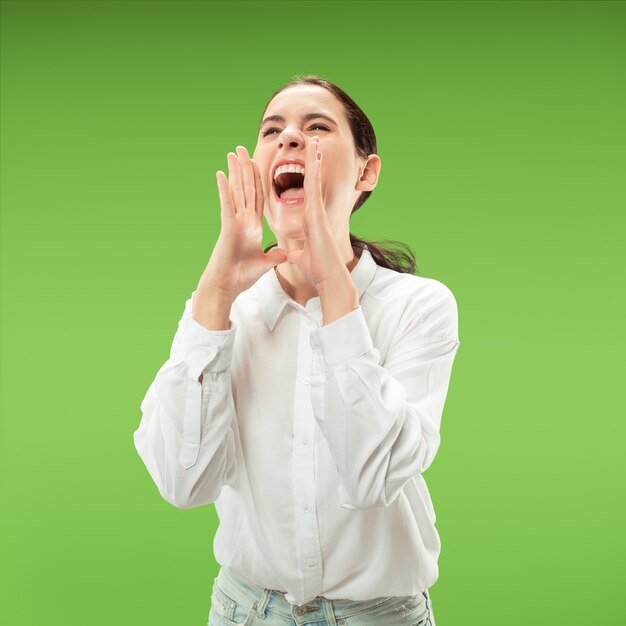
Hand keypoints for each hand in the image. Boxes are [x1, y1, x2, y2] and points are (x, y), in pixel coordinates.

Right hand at [197, 146, 287, 301]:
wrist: (227, 286)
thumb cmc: (241, 276)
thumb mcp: (264, 263)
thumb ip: (274, 256)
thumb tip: (285, 254)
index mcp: (252, 226)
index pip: (257, 198)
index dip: (259, 180)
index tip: (258, 163)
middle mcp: (243, 220)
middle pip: (246, 189)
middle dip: (245, 168)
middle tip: (242, 148)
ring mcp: (234, 222)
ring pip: (236, 191)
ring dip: (235, 171)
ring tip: (232, 153)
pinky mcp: (228, 227)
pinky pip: (227, 204)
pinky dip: (225, 189)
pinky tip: (222, 173)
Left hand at [286, 137, 349, 288]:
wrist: (327, 277)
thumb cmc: (317, 270)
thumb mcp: (300, 258)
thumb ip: (295, 254)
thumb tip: (290, 255)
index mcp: (309, 220)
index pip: (306, 193)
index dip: (306, 175)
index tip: (305, 160)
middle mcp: (314, 212)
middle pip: (311, 181)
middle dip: (312, 161)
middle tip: (312, 140)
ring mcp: (317, 211)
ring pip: (314, 180)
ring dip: (314, 159)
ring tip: (314, 140)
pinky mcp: (317, 214)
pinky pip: (314, 188)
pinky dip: (315, 172)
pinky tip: (315, 157)